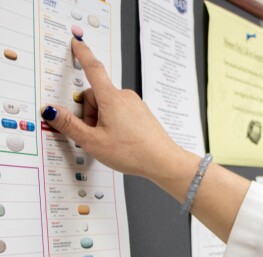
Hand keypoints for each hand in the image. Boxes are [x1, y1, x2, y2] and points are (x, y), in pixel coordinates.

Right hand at [40, 39, 186, 179]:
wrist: (165, 162)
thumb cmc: (133, 152)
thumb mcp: (93, 141)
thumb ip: (69, 125)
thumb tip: (51, 111)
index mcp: (112, 98)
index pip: (93, 69)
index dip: (82, 54)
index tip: (76, 43)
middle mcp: (125, 97)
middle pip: (95, 95)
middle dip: (88, 113)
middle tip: (94, 134)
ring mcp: (135, 104)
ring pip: (107, 105)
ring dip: (101, 119)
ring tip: (109, 140)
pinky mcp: (141, 113)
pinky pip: (119, 112)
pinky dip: (113, 122)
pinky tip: (120, 139)